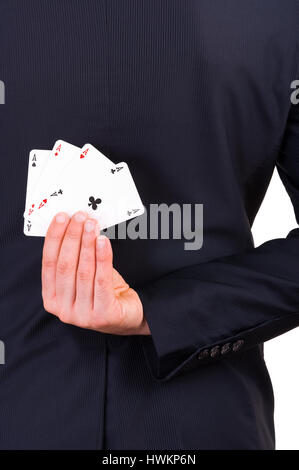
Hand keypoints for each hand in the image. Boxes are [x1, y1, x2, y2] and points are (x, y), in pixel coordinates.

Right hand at [42, 211, 149, 334]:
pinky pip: (101, 281)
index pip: (49, 263)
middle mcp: (63, 310)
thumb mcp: (84, 276)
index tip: (62, 217)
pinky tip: (103, 242)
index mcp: (52, 299)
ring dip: (87, 244)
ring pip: (83, 272)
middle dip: (71, 237)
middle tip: (79, 217)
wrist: (128, 316)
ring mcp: (82, 316)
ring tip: (92, 225)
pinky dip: (102, 258)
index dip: (54, 238)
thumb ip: (75, 257)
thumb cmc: (104, 293)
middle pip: (65, 266)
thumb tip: (74, 224)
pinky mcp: (103, 315)